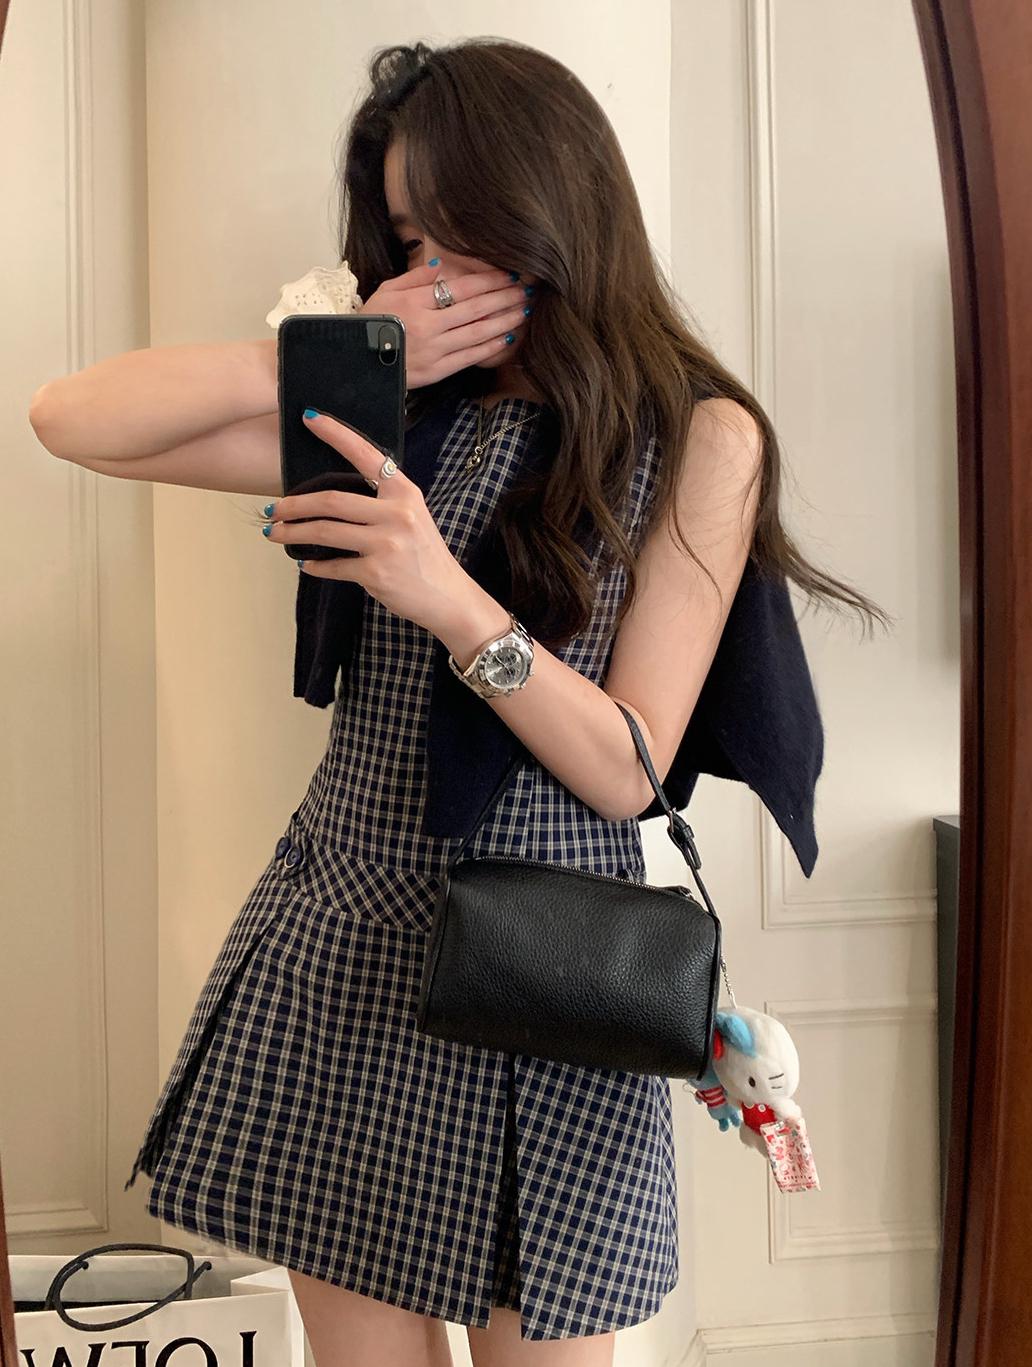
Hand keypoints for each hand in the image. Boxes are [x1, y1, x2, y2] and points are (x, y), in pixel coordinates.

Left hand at [262, 408, 471, 633]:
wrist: (448, 597)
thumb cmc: (425, 555)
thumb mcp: (412, 517)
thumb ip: (382, 501)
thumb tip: (334, 496)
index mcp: (405, 493)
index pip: (366, 455)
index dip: (335, 434)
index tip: (309, 418)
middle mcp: (397, 514)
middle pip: (332, 501)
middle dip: (295, 505)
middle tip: (274, 508)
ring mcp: (386, 544)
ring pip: (324, 532)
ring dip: (293, 533)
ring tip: (275, 533)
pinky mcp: (376, 573)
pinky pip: (333, 566)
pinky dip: (315, 566)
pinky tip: (307, 564)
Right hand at [359, 262, 533, 388]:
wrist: (356, 362)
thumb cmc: (371, 323)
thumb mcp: (386, 292)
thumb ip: (414, 278)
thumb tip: (442, 267)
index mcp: (415, 302)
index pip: (460, 288)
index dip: (488, 281)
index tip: (508, 275)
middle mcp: (428, 326)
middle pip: (475, 309)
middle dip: (504, 298)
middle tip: (527, 290)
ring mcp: (435, 350)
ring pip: (478, 333)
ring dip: (504, 321)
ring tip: (524, 311)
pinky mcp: (438, 371)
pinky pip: (471, 357)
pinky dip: (491, 346)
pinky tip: (508, 337)